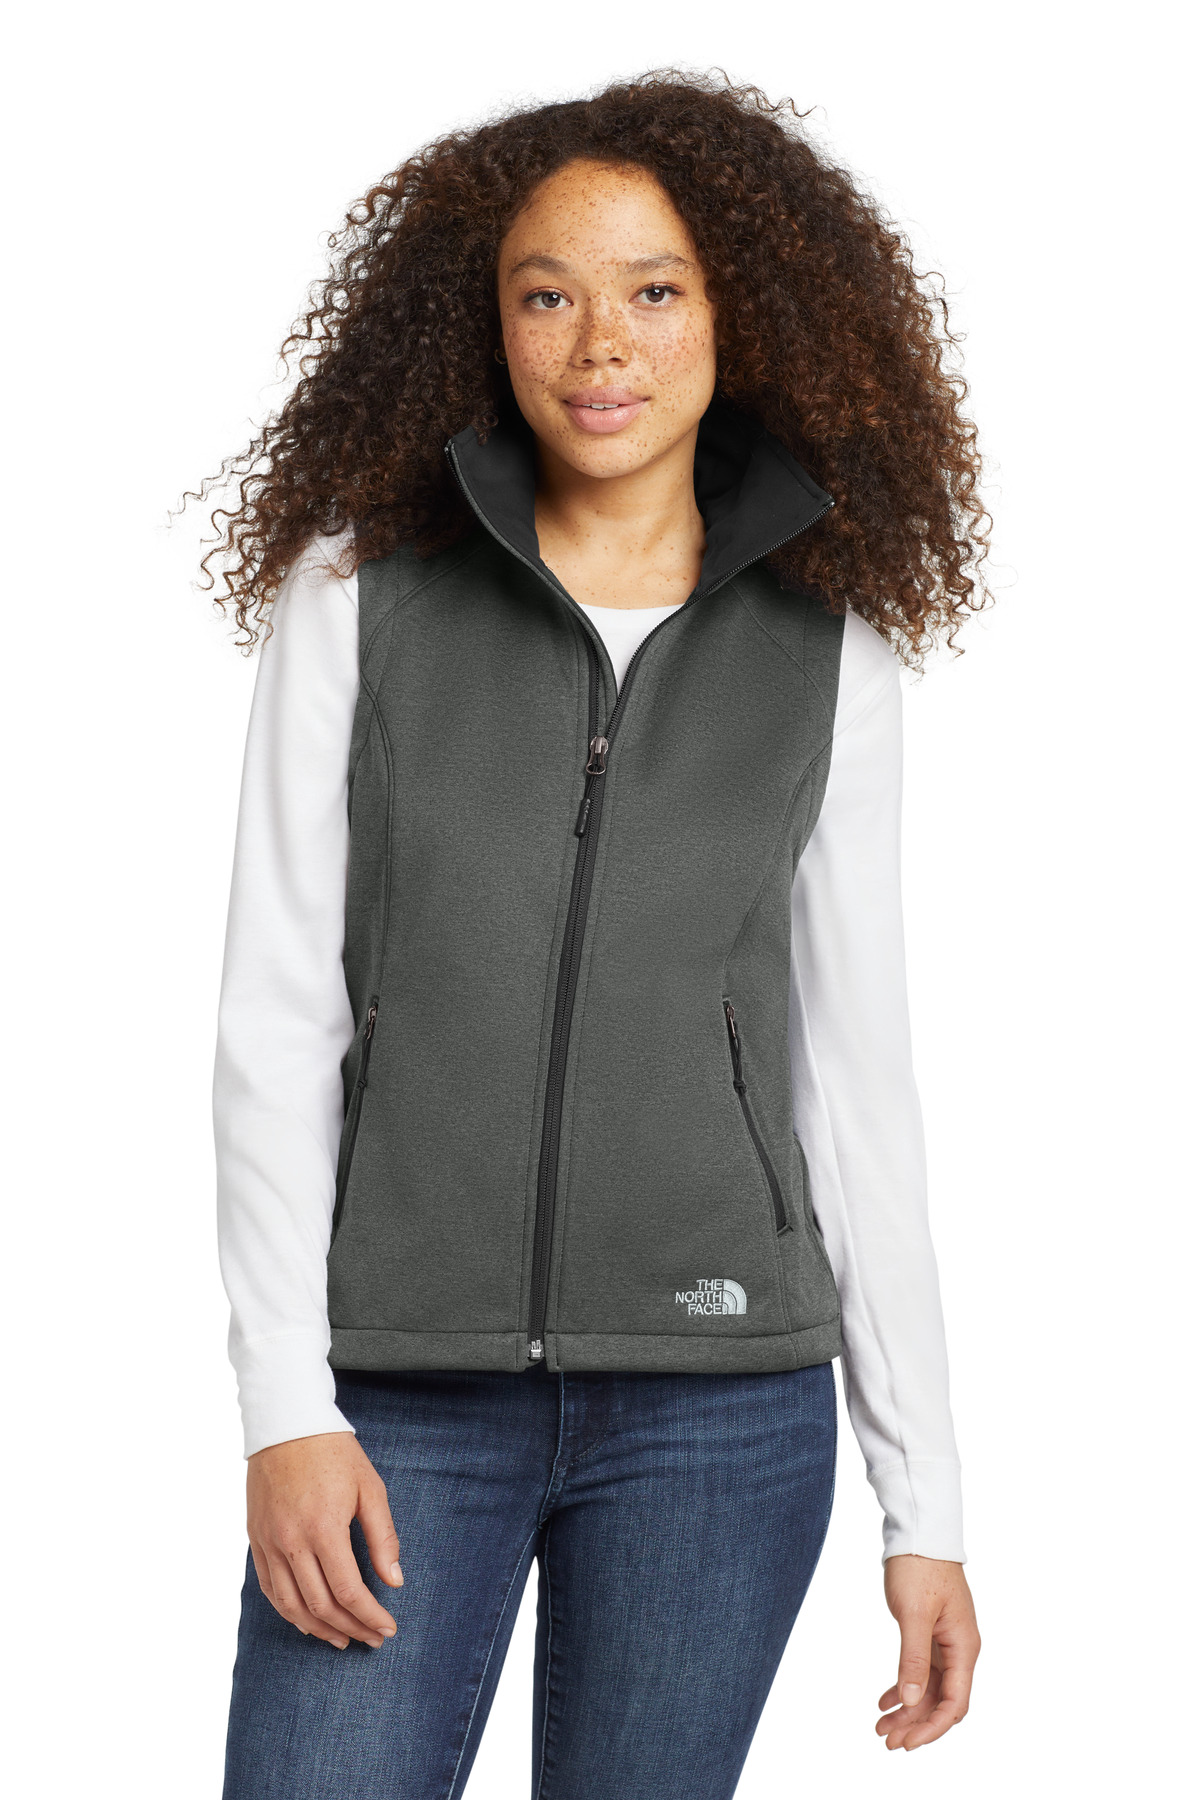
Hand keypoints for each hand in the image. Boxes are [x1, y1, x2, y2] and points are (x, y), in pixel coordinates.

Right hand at [247, 1431, 402, 1650]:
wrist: (286, 1424)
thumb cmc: (334, 1453)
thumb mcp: (370, 1487)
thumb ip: (383, 1536)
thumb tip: (394, 1581)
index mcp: (324, 1527)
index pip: (348, 1590)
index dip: (369, 1616)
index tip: (388, 1628)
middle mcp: (292, 1541)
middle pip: (320, 1605)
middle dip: (350, 1628)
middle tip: (372, 1638)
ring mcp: (269, 1542)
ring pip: (291, 1605)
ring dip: (319, 1629)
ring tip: (343, 1639)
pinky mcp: (256, 1539)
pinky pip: (269, 1589)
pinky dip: (289, 1612)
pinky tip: (308, 1620)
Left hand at [877, 1554, 979, 1749]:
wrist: (919, 1532)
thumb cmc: (920, 1567)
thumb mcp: (913, 1614)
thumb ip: (913, 1659)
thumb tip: (913, 1701)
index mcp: (963, 1647)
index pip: (954, 1703)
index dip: (931, 1728)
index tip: (906, 1743)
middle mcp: (959, 1649)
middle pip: (942, 1701)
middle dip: (916, 1724)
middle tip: (886, 1740)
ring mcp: (946, 1642)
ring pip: (929, 1688)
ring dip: (908, 1709)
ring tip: (881, 1725)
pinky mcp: (931, 1633)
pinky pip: (921, 1670)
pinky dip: (904, 1687)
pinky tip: (885, 1700)